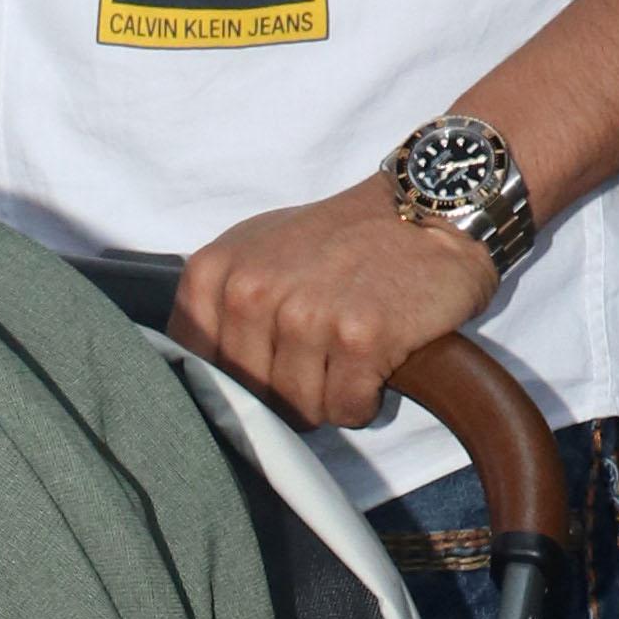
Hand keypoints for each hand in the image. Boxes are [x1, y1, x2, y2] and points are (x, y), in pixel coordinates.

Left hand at [170, 180, 497, 429]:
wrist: (424, 208)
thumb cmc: (340, 238)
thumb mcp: (257, 250)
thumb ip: (217, 304)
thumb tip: (194, 376)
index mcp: (214, 272)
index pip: (197, 368)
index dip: (237, 382)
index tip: (269, 363)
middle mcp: (251, 292)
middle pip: (252, 397)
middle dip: (288, 392)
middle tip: (321, 354)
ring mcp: (305, 315)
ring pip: (300, 410)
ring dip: (330, 396)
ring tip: (350, 352)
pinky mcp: (358, 338)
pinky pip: (346, 410)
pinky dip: (365, 399)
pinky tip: (376, 359)